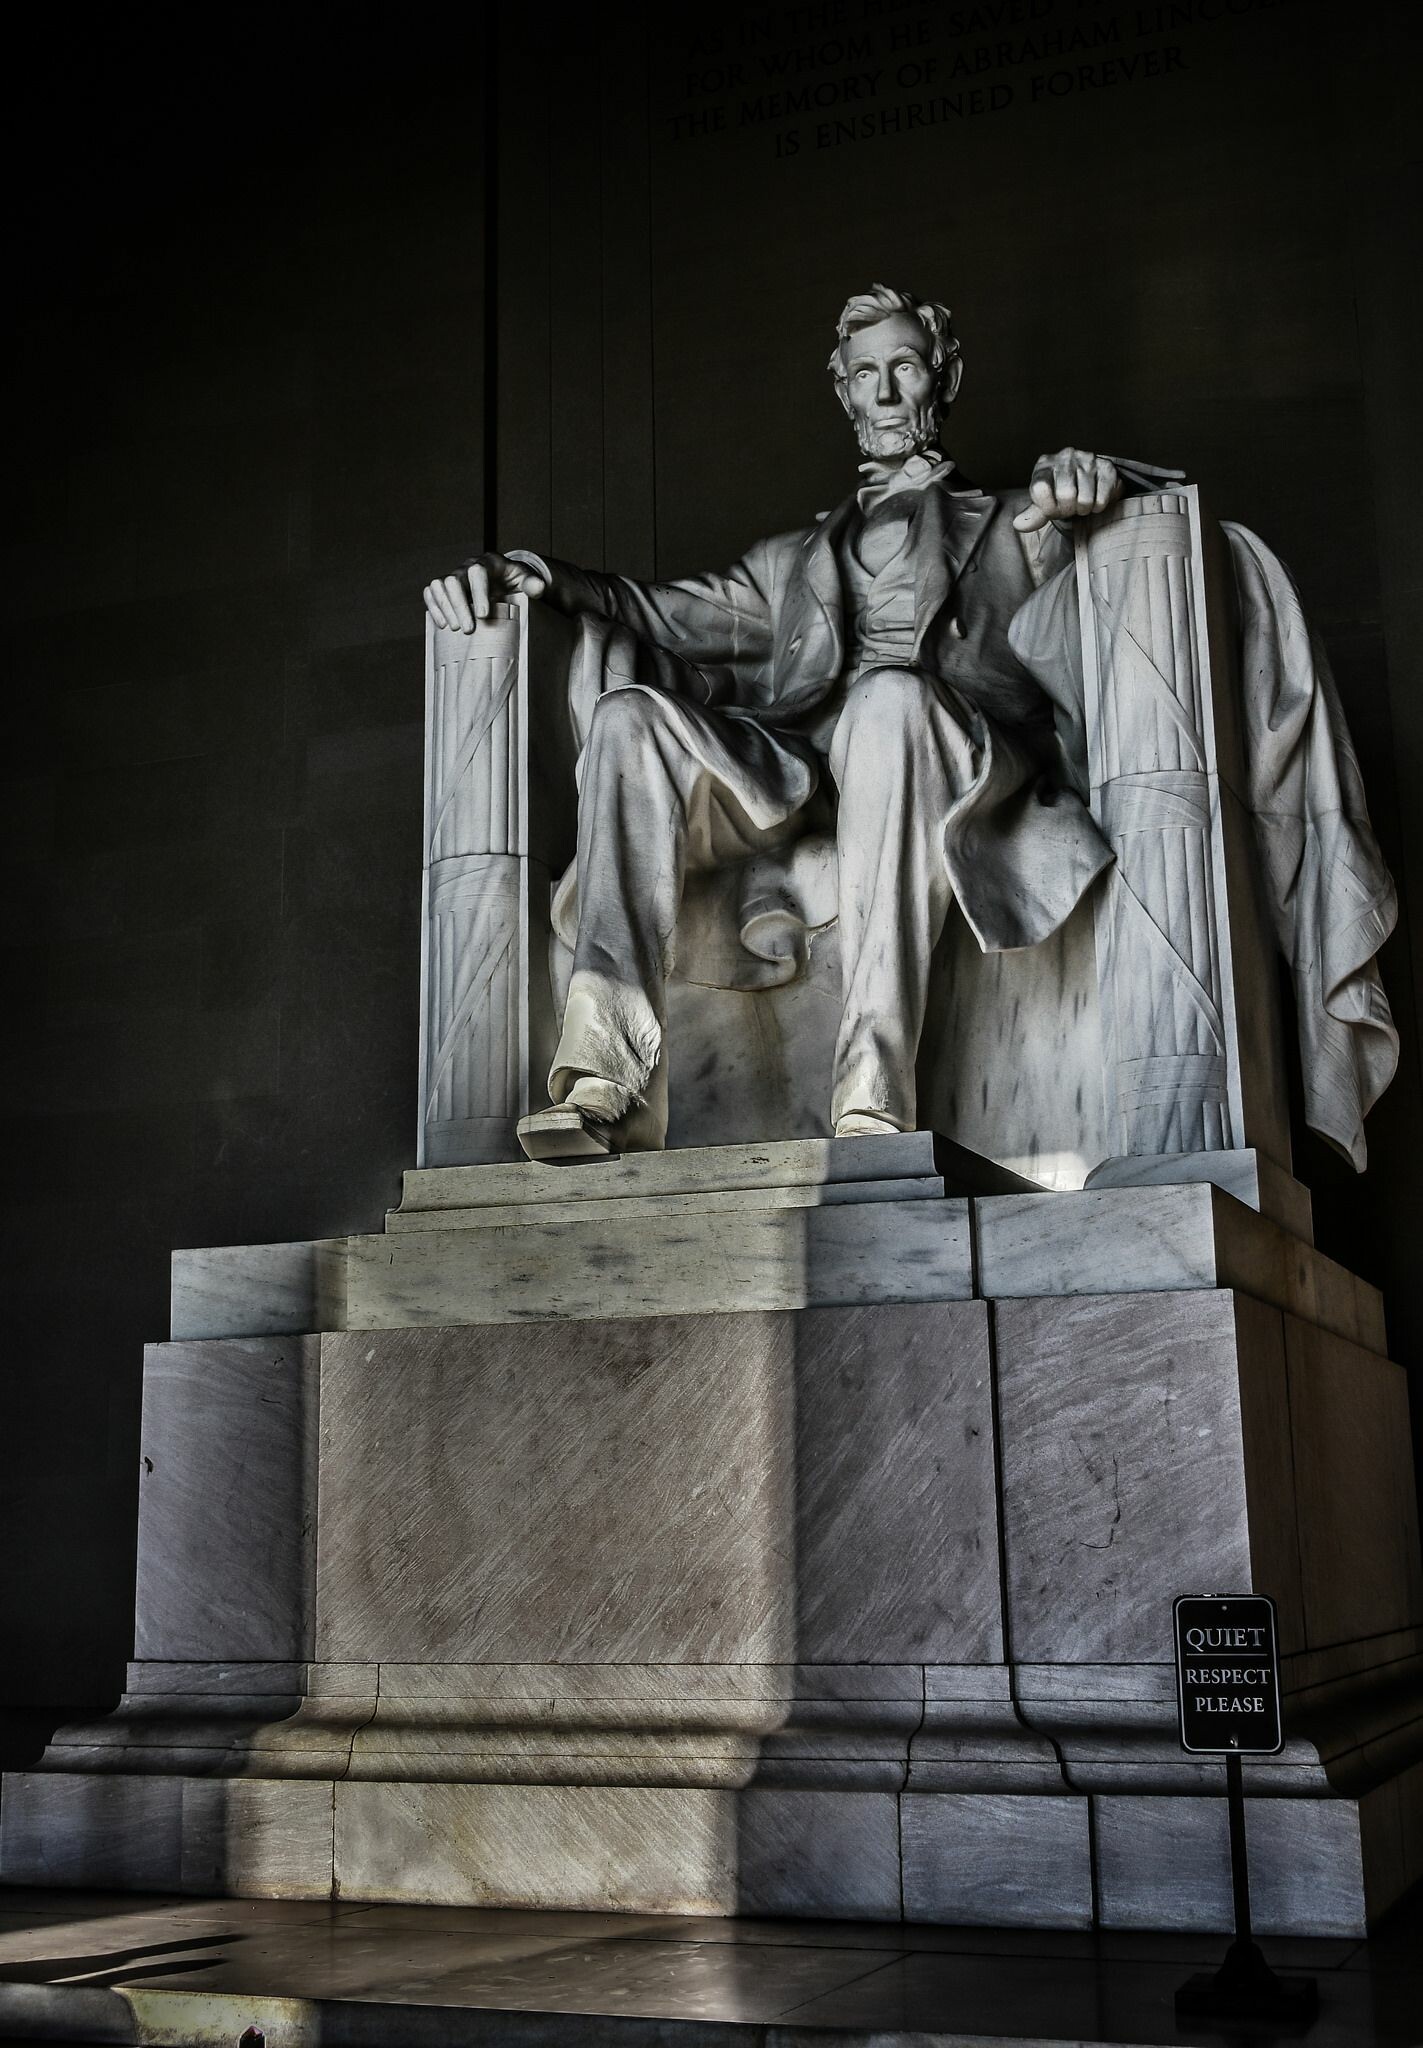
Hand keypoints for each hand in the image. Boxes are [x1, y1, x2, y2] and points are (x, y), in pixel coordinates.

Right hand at [422, 552, 546, 631]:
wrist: (503, 579)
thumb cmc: (514, 580)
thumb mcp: (527, 580)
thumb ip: (533, 583)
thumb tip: (539, 588)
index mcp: (488, 563)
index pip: (477, 571)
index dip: (478, 593)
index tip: (483, 615)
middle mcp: (467, 567)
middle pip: (453, 580)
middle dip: (459, 606)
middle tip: (468, 629)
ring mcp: (454, 576)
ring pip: (439, 585)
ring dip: (445, 608)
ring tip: (456, 629)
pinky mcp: (445, 587)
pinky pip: (431, 592)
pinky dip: (434, 607)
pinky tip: (443, 625)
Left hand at [1012, 450, 1120, 532]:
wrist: (1088, 482)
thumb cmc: (1060, 494)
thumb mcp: (1043, 504)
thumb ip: (1032, 515)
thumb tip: (1018, 524)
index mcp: (1044, 465)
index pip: (1040, 489)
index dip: (1047, 507)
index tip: (1052, 510)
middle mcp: (1065, 457)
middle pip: (1066, 495)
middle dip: (1068, 510)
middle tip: (1070, 507)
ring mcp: (1087, 459)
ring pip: (1085, 499)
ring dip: (1084, 509)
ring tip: (1082, 502)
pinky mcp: (1106, 467)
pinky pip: (1101, 498)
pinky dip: (1098, 506)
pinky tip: (1094, 498)